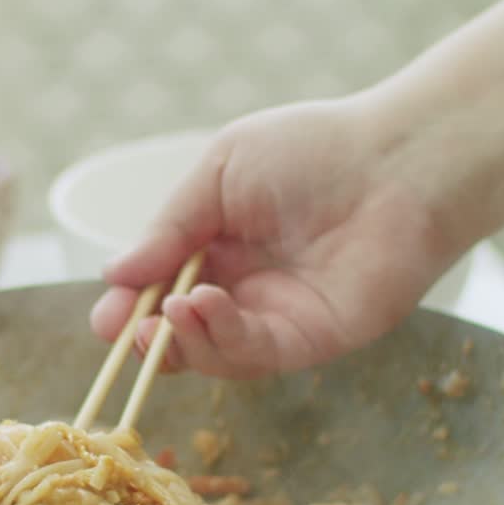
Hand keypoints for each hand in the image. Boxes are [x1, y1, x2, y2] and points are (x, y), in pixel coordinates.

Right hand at [89, 95, 475, 378]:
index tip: (105, 315)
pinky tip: (203, 305)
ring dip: (181, 340)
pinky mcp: (310, 340)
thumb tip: (113, 273)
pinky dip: (220, 337)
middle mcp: (244, 287)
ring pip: (212, 351)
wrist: (398, 163)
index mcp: (218, 244)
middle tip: (123, 330)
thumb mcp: (218, 172)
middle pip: (181, 332)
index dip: (131, 306)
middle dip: (146, 337)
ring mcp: (276, 317)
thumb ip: (168, 227)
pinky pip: (253, 352)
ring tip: (169, 311)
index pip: (161, 289)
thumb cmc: (312, 152)